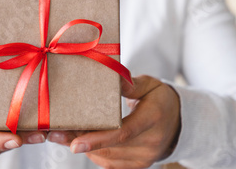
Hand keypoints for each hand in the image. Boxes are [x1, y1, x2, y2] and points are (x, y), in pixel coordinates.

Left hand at [47, 75, 180, 168]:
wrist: (180, 122)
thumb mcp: (150, 84)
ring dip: (83, 147)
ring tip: (62, 135)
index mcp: (152, 118)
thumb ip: (130, 82)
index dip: (98, 139)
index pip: (123, 133)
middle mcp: (150, 143)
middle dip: (80, 140)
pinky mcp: (139, 166)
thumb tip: (111, 76)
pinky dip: (93, 153)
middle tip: (55, 132)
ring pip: (106, 158)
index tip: (75, 144)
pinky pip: (110, 164)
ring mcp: (145, 158)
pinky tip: (79, 141)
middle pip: (110, 147)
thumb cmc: (160, 98)